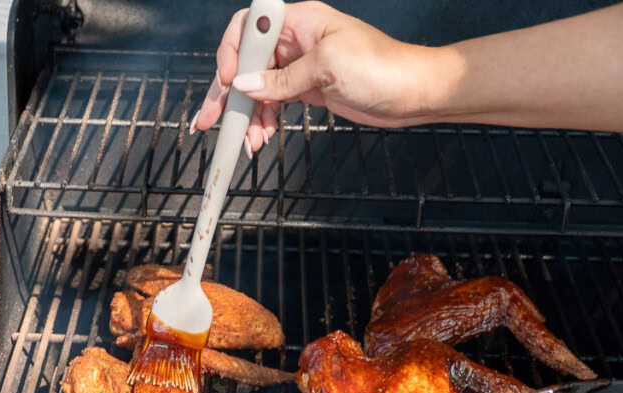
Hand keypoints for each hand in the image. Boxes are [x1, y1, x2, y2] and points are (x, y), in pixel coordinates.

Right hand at [190, 1, 440, 155]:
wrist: (413, 92)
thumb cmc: (383, 67)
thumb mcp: (328, 67)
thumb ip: (282, 78)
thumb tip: (244, 85)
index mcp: (299, 21)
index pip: (249, 27)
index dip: (232, 53)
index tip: (229, 81)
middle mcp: (295, 40)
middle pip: (246, 62)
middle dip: (226, 93)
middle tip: (209, 119)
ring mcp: (298, 66)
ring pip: (256, 88)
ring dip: (246, 115)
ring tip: (245, 141)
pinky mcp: (305, 89)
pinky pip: (272, 103)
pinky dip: (263, 121)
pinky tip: (260, 137)